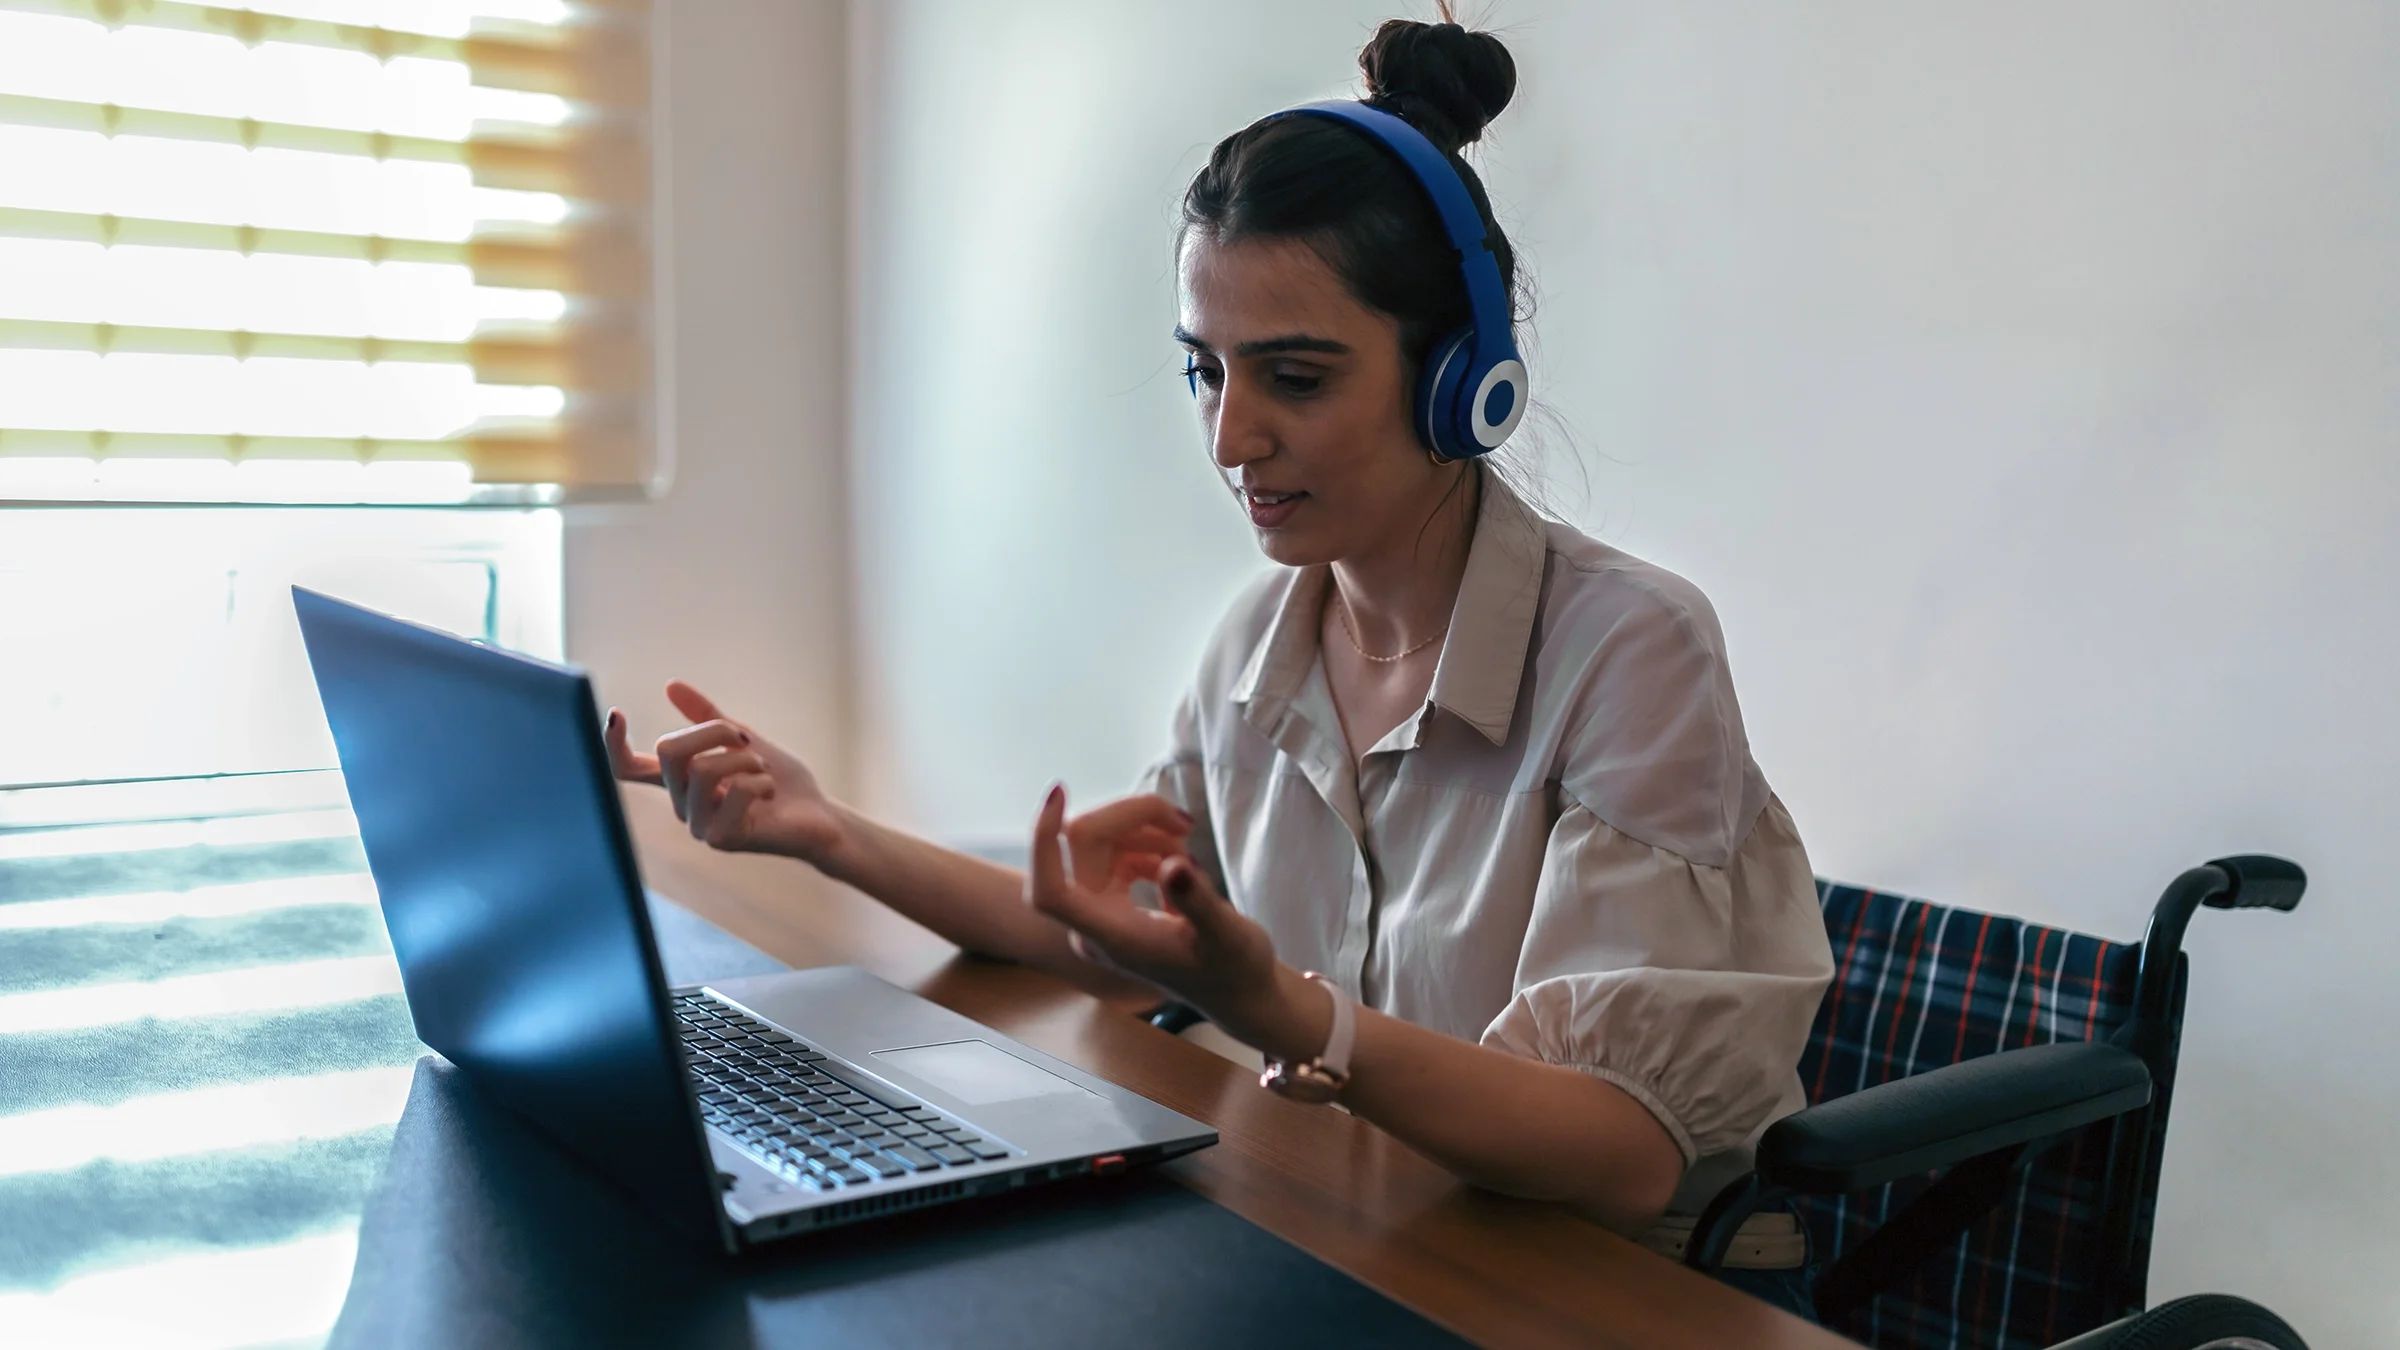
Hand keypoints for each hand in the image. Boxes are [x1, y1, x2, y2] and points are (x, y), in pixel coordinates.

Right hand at [604, 681, 842, 862]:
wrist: (818, 816)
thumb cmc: (779, 780)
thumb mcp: (741, 739)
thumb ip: (706, 717)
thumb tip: (671, 685)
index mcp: (680, 781)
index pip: (628, 768)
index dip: (613, 743)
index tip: (616, 713)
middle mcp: (681, 804)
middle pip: (670, 750)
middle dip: (714, 731)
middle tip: (745, 740)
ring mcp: (698, 825)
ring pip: (704, 769)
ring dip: (746, 760)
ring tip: (762, 773)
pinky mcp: (721, 839)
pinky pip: (735, 790)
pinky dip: (762, 781)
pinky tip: (769, 795)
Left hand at [1026, 784, 1282, 1033]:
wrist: (1237, 990)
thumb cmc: (1234, 970)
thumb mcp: (1228, 936)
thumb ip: (1199, 903)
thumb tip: (1175, 867)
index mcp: (1110, 937)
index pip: (1050, 891)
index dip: (1043, 840)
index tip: (1059, 792)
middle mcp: (1095, 925)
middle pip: (1084, 845)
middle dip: (1129, 817)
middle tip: (1185, 821)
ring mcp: (1102, 913)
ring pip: (1099, 842)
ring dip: (1142, 827)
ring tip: (1189, 841)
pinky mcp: (1114, 902)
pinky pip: (1113, 853)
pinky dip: (1145, 843)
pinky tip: (1180, 858)